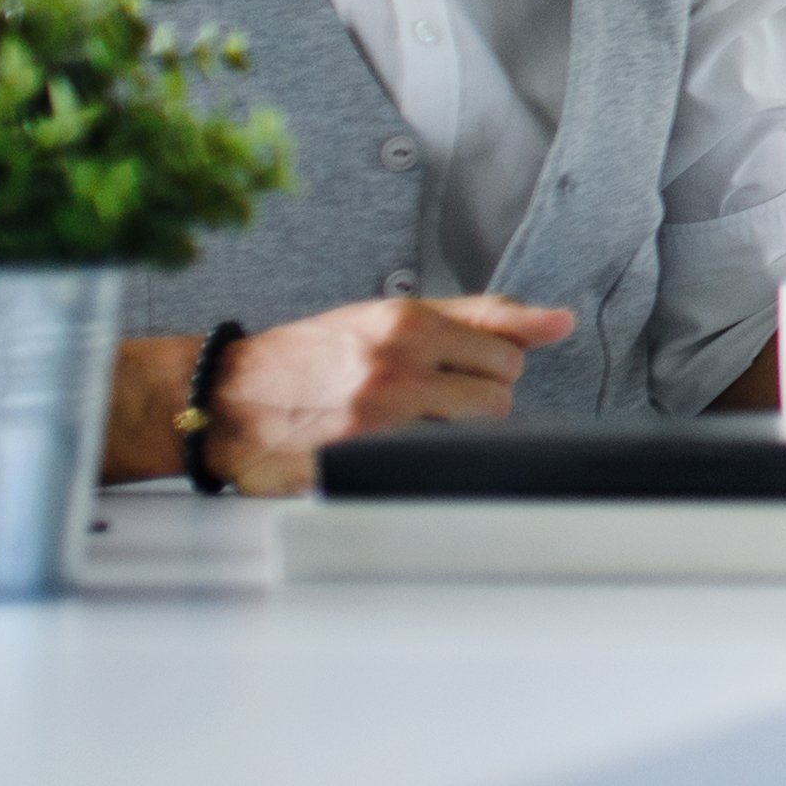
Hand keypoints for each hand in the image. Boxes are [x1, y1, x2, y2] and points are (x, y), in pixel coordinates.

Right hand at [204, 295, 575, 495]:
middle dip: (476, 402)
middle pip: (498, 399)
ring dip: (452, 435)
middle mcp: (396, 368)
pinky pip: (429, 469)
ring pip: (470, 437)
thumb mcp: (388, 316)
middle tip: (433, 400)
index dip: (490, 367)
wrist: (225, 399)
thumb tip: (560, 322)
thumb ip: (480, 316)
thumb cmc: (309, 356)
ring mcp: (377, 421)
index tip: (460, 371)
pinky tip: (393, 451)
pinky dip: (422, 464)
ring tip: (410, 425)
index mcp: (407, 324)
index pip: (507, 354)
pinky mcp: (358, 464)